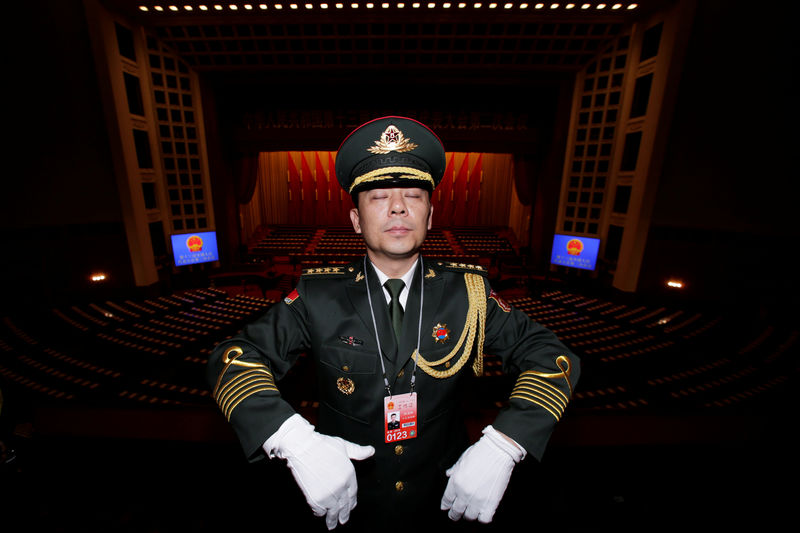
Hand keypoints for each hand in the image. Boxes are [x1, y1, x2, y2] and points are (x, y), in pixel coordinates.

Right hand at [264, 414, 374, 529]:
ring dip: (333, 519)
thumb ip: (357, 451)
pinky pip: (319, 511)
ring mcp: (329, 494)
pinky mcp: (316, 498)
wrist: (303, 447)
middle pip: (345, 505)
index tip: (351, 506)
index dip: (352, 502)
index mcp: (349, 475)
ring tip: (332, 525)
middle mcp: (341, 486)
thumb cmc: (321, 445)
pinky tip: (320, 514)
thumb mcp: (343, 445)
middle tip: (343, 520)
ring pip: (333, 512)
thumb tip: (370, 450)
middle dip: (344, 514)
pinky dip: (319, 513)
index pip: (353, 493)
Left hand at [440, 425, 524, 522]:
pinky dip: (483, 518)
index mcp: (455, 482)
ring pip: (469, 517)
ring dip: (469, 515)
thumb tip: (448, 474)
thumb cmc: (480, 452)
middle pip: (456, 512)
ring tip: (470, 513)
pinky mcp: (491, 503)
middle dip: (454, 514)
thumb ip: (454, 470)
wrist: (498, 451)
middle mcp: (464, 493)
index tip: (446, 508)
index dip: (446, 506)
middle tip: (456, 515)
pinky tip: (483, 513)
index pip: (446, 500)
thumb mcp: (462, 459)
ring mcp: (477, 500)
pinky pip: (484, 519)